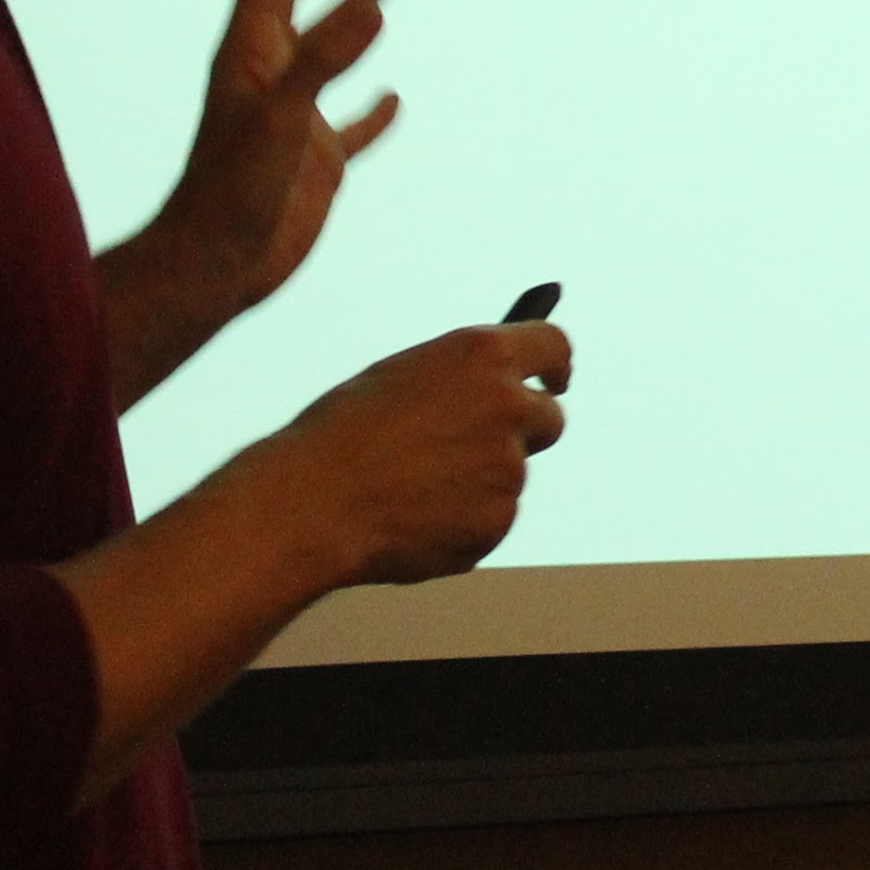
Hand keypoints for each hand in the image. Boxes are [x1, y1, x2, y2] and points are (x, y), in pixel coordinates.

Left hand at [160, 0, 395, 323]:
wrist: (212, 268)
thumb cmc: (232, 193)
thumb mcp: (281, 117)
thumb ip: (324, 58)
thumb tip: (375, 2)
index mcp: (249, 52)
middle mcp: (269, 75)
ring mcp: (292, 117)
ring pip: (324, 50)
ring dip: (349, 10)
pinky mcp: (313, 161)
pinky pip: (350, 125)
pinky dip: (373, 107)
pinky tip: (394, 99)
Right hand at [283, 314, 571, 585]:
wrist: (313, 504)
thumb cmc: (342, 434)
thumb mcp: (404, 379)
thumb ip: (460, 384)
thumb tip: (496, 394)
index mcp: (482, 356)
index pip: (553, 346)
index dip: (556, 365)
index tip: (555, 379)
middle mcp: (508, 407)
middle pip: (550, 419)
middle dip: (525, 431)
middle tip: (486, 443)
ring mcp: (509, 469)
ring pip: (509, 476)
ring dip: (478, 482)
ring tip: (410, 490)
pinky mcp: (497, 522)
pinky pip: (488, 519)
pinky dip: (461, 523)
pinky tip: (410, 521)